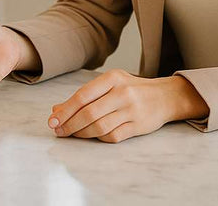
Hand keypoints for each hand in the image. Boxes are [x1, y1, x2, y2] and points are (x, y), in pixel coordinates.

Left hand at [48, 70, 204, 142]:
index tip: (52, 120)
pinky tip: (92, 136)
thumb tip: (56, 110)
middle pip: (89, 113)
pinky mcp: (138, 126)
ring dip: (81, 133)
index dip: (65, 110)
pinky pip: (112, 136)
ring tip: (72, 134)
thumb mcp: (109, 85)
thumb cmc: (131, 90)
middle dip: (69, 124)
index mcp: (112, 78)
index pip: (83, 95)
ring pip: (99, 126)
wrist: (165, 96)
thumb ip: (85, 97)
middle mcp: (122, 93)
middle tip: (58, 131)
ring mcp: (132, 110)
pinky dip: (98, 138)